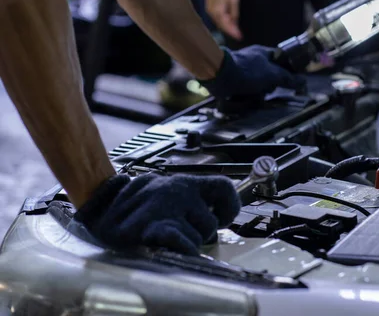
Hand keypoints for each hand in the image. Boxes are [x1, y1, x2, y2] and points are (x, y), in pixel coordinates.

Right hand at [74, 173, 240, 254]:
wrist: (96, 210)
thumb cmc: (134, 206)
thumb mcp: (164, 193)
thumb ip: (190, 200)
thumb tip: (216, 215)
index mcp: (183, 181)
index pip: (222, 187)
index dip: (229, 206)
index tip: (222, 218)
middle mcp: (177, 190)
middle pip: (211, 222)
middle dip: (200, 234)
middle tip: (182, 234)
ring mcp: (164, 207)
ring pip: (199, 237)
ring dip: (187, 244)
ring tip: (164, 238)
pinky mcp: (151, 225)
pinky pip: (182, 242)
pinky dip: (183, 249)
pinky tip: (171, 246)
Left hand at [201, 46, 305, 98]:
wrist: (220, 76)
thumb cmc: (246, 71)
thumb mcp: (272, 75)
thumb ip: (287, 79)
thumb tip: (302, 82)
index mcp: (262, 53)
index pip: (280, 60)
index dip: (285, 70)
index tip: (288, 81)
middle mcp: (252, 60)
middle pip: (269, 75)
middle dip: (270, 85)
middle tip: (268, 89)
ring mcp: (242, 70)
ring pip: (258, 84)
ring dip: (259, 92)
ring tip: (255, 95)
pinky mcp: (233, 80)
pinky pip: (246, 90)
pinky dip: (248, 95)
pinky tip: (247, 98)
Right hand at [205, 0, 242, 40]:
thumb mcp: (234, 0)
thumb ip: (234, 14)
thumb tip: (234, 23)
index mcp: (218, 12)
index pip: (226, 26)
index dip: (234, 32)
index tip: (240, 37)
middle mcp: (212, 13)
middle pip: (222, 26)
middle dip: (230, 31)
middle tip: (239, 35)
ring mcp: (209, 10)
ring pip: (219, 22)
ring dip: (226, 27)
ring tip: (235, 30)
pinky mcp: (209, 7)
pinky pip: (216, 18)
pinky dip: (223, 21)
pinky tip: (228, 22)